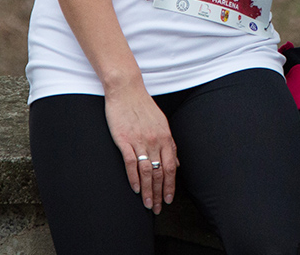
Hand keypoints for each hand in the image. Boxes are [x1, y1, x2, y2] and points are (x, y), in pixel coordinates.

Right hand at [104, 85, 178, 213]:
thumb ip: (169, 144)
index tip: (169, 199)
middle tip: (157, 208)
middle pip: (160, 173)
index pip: (171, 167)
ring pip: (147, 172)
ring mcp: (140, 141)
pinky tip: (135, 189)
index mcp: (166, 137)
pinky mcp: (124, 140)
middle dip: (159, 193)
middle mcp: (155, 140)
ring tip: (147, 204)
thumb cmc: (143, 107)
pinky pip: (131, 163)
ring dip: (147, 191)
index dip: (170, 185)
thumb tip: (175, 163)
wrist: (126, 90)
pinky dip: (134, 178)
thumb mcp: (162, 124)